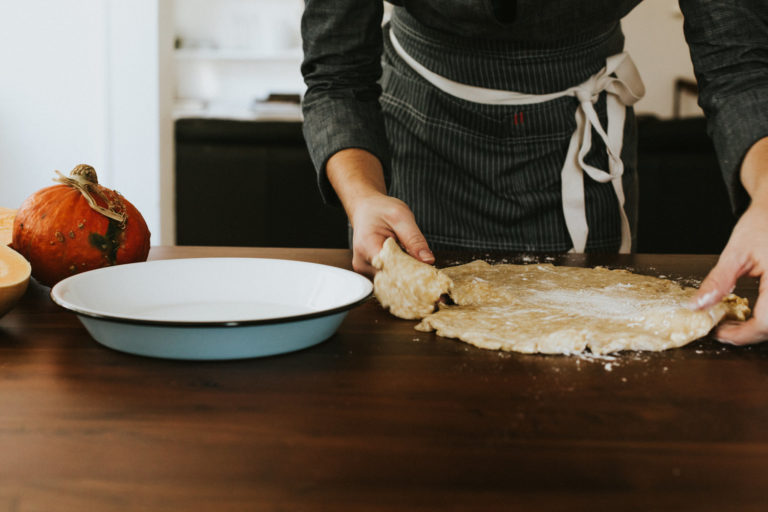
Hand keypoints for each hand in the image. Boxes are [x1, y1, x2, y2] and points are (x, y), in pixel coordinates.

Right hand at [349, 192, 433, 276]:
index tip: (426, 271)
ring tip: (411, 259)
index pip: (392, 270)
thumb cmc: (380, 209)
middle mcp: (362, 263)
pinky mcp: (369, 274)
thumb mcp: (401, 216)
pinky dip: (400, 274)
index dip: (411, 272)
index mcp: (367, 247)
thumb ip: (414, 239)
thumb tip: (428, 260)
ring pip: (391, 282)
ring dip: (405, 275)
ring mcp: (364, 271)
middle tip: (424, 265)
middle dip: (411, 275)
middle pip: (391, 279)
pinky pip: (388, 280)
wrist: (365, 209)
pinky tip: (405, 263)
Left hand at [693, 137, 767, 343]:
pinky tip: (749, 312)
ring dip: (757, 327)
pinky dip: (765, 316)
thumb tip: (697, 306)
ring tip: (732, 322)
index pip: (766, 322)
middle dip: (748, 333)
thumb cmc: (761, 224)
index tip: (718, 333)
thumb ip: (718, 282)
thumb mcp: (735, 253)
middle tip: (722, 329)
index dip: (741, 334)